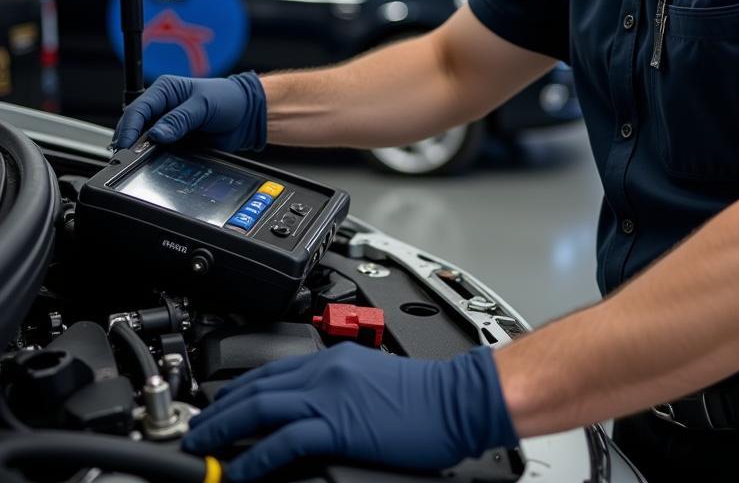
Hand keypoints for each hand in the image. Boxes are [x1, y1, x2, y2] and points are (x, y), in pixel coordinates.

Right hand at [111, 72, 266, 151]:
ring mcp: (166, 126)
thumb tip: (157, 134)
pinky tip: (152, 164)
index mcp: (164, 90)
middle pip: (135, 126)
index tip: (126, 144)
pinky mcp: (174, 142)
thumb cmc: (228, 99)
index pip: (138, 108)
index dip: (129, 127)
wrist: (246, 115)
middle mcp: (161, 108)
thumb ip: (180, 119)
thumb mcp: (203, 105)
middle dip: (129, 142)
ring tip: (137, 163)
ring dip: (140, 152)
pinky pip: (158, 152)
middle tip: (127, 158)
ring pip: (143, 141)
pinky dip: (153, 159)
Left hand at [180, 343, 517, 480]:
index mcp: (334, 359)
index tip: (217, 406)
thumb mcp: (372, 382)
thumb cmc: (424, 396)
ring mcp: (331, 396)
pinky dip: (254, 457)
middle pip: (257, 386)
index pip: (272, 370)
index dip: (237, 390)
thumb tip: (311, 412)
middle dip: (218, 410)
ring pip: (262, 407)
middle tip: (193, 431)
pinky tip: (237, 471)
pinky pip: (284, 441)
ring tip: (200, 450)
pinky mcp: (339, 425)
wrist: (454, 399)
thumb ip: (339, 389)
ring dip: (223, 429)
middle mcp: (326, 371)